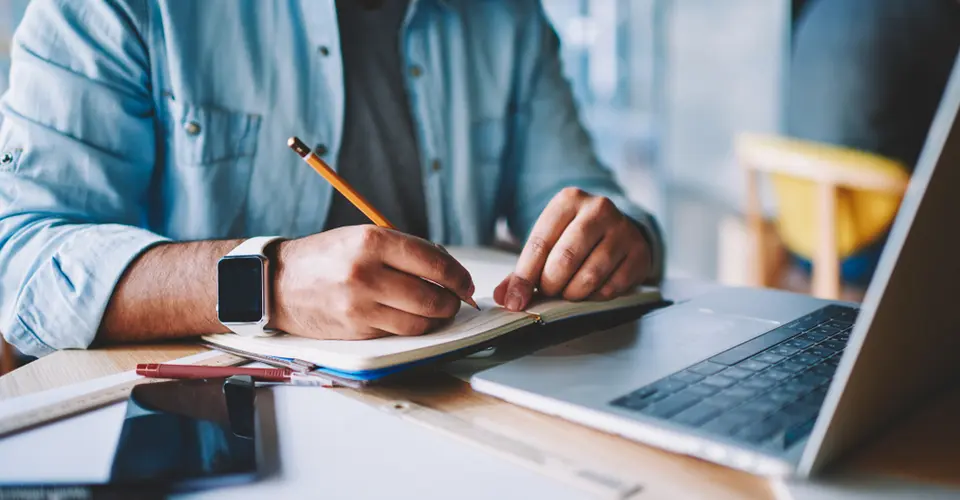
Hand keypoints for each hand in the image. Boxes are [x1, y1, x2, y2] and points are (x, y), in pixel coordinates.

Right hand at [270, 226, 474, 339]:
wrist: (278, 282)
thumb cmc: (327, 257)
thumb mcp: (363, 237)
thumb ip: (405, 251)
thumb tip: (449, 271)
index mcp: (373, 242)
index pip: (434, 262)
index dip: (459, 276)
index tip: (465, 283)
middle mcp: (367, 273)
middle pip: (432, 297)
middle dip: (451, 302)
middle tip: (453, 300)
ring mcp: (360, 306)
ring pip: (419, 322)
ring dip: (435, 319)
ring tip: (435, 310)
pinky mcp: (356, 330)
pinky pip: (398, 333)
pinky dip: (410, 328)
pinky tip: (409, 318)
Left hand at [494, 188, 651, 310]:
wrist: (620, 229)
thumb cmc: (575, 238)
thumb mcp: (549, 242)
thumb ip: (524, 270)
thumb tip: (505, 298)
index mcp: (568, 201)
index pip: (539, 243)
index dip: (524, 277)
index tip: (515, 301)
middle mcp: (597, 209)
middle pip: (564, 259)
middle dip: (551, 285)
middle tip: (549, 291)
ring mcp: (622, 229)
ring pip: (589, 275)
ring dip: (573, 293)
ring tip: (569, 290)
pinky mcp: (639, 252)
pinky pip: (612, 287)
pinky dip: (596, 296)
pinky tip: (592, 289)